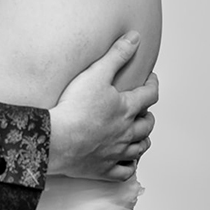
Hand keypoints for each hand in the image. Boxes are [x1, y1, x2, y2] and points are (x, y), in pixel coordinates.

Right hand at [46, 33, 157, 180]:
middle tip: (144, 108)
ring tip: (140, 133)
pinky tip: (127, 162)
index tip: (151, 80)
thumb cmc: (74, 107)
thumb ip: (117, 55)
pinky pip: (123, 172)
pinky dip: (128, 166)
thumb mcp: (96, 73)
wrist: (57, 140)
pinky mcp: (103, 169)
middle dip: (148, 114)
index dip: (152, 85)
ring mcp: (116, 152)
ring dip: (142, 139)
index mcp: (126, 108)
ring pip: (139, 148)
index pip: (149, 95)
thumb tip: (136, 38)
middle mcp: (126, 132)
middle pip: (147, 124)